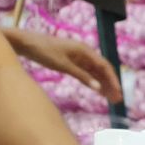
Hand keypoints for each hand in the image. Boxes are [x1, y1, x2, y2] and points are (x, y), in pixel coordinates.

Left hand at [8, 30, 122, 103]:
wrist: (26, 43)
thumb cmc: (44, 51)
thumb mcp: (63, 65)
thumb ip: (82, 76)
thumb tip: (98, 88)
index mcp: (85, 50)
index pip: (105, 66)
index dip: (113, 80)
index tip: (118, 93)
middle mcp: (85, 53)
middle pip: (103, 70)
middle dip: (111, 85)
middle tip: (117, 100)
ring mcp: (79, 58)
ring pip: (96, 73)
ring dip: (104, 86)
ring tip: (111, 99)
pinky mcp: (72, 63)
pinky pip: (88, 74)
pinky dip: (94, 83)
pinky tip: (99, 92)